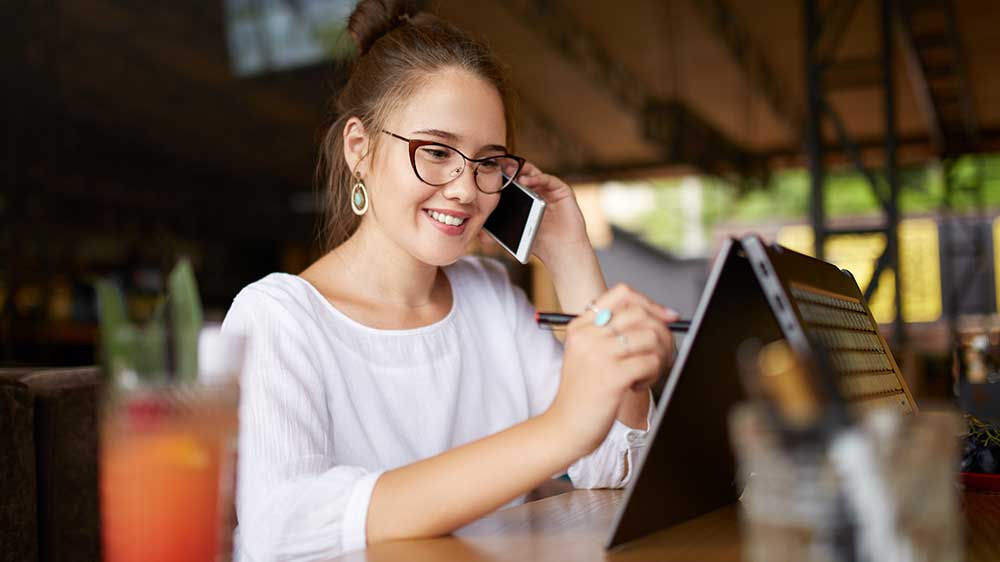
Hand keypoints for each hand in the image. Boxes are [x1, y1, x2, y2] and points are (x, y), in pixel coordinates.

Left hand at [478, 162, 587, 264]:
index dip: (500, 176)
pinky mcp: (562, 190)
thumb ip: (496, 234)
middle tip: (495, 165)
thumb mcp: (514, 236)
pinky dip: (536, 178)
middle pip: (521, 173)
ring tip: (508, 172)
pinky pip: (548, 179)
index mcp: (525, 198)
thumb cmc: (539, 244)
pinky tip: (525, 180)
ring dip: (520, 170)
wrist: (562, 251)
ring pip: (533, 173)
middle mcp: (537, 190)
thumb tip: (477, 234)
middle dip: (508, 169)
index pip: (511, 182)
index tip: (485, 172)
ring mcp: (549, 189)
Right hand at [544, 284, 677, 457]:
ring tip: (647, 372)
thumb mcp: (587, 354)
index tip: (666, 317)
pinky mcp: (612, 376)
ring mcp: (599, 354)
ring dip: (659, 356)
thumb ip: (612, 333)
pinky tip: (637, 385)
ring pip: (650, 337)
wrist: (564, 428)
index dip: (650, 303)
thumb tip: (662, 316)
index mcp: (580, 326)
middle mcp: (588, 335)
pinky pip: (650, 362)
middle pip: (641, 313)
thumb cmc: (582, 394)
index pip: (622, 294)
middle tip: (661, 353)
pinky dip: (653, 374)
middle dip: (662, 332)